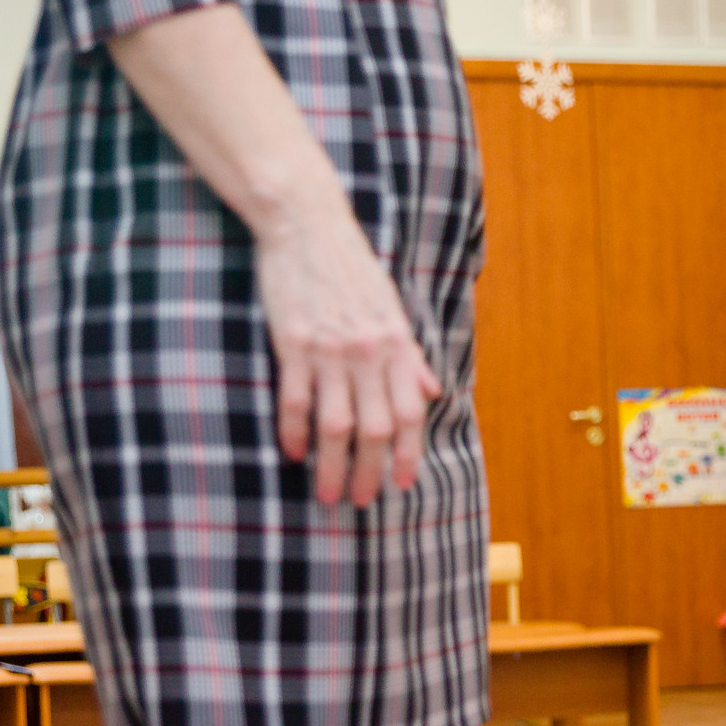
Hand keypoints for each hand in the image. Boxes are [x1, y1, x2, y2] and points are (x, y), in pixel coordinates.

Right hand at [256, 206, 442, 505]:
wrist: (307, 224)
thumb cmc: (351, 266)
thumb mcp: (393, 308)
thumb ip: (410, 354)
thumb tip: (432, 391)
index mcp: (397, 344)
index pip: (410, 412)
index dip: (409, 452)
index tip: (404, 483)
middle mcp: (368, 352)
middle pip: (375, 429)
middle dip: (371, 472)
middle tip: (363, 500)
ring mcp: (329, 350)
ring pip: (335, 425)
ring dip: (333, 465)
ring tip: (328, 493)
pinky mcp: (293, 344)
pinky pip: (295, 400)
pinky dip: (294, 432)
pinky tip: (294, 453)